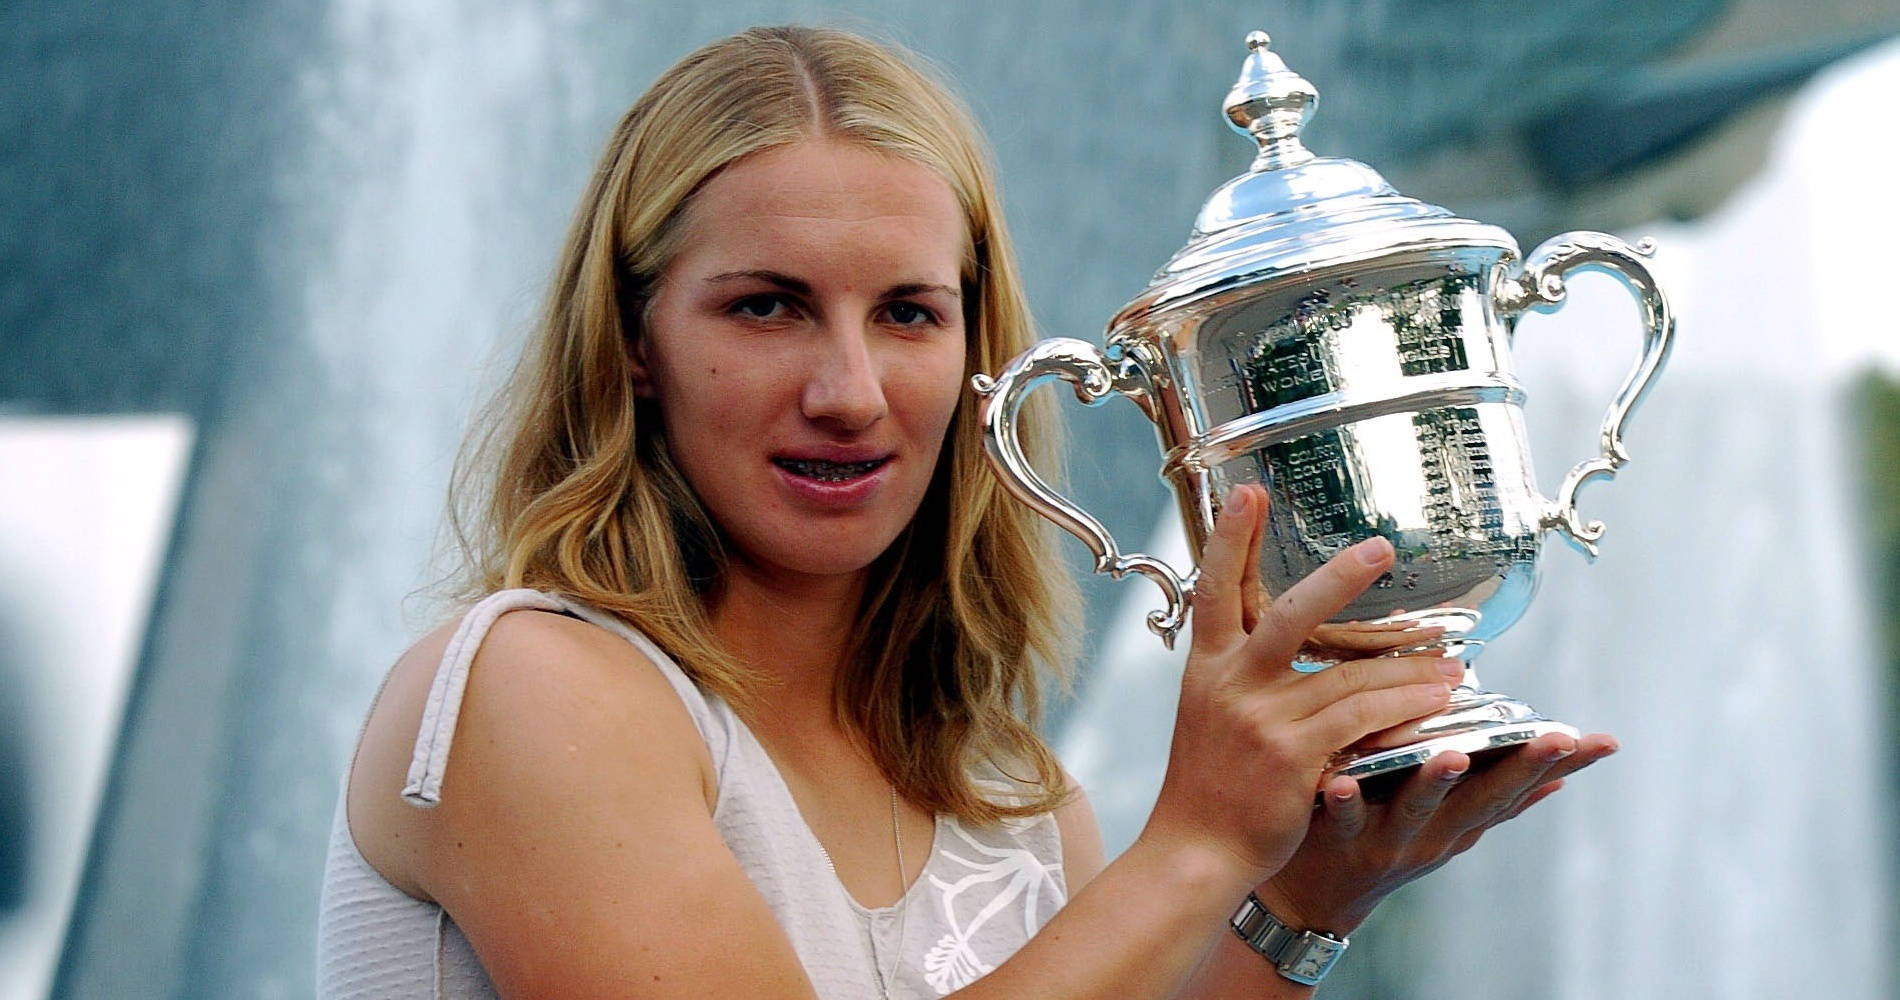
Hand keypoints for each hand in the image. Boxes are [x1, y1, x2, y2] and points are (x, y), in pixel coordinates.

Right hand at [1136, 486, 1463, 882]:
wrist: (1195, 848)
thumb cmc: (1208, 782)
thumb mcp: (1207, 710)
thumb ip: (1237, 668)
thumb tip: (1269, 624)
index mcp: (1206, 666)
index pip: (1215, 588)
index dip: (1231, 538)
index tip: (1249, 491)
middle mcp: (1231, 684)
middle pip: (1287, 614)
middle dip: (1338, 577)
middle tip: (1380, 547)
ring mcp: (1262, 720)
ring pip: (1348, 674)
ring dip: (1407, 664)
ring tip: (1451, 655)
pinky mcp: (1293, 757)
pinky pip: (1362, 719)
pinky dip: (1405, 706)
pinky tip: (1438, 700)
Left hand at [1257, 731, 1619, 932]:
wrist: (1315, 894)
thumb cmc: (1388, 835)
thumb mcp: (1450, 824)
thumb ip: (1495, 799)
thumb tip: (1559, 777)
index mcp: (1462, 819)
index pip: (1519, 787)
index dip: (1561, 766)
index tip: (1602, 741)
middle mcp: (1435, 831)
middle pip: (1484, 798)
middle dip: (1522, 768)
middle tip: (1556, 738)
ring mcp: (1390, 837)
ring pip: (1418, 806)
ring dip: (1436, 782)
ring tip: (1451, 755)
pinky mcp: (1340, 837)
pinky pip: (1342, 817)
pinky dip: (1345, 801)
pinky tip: (1342, 782)